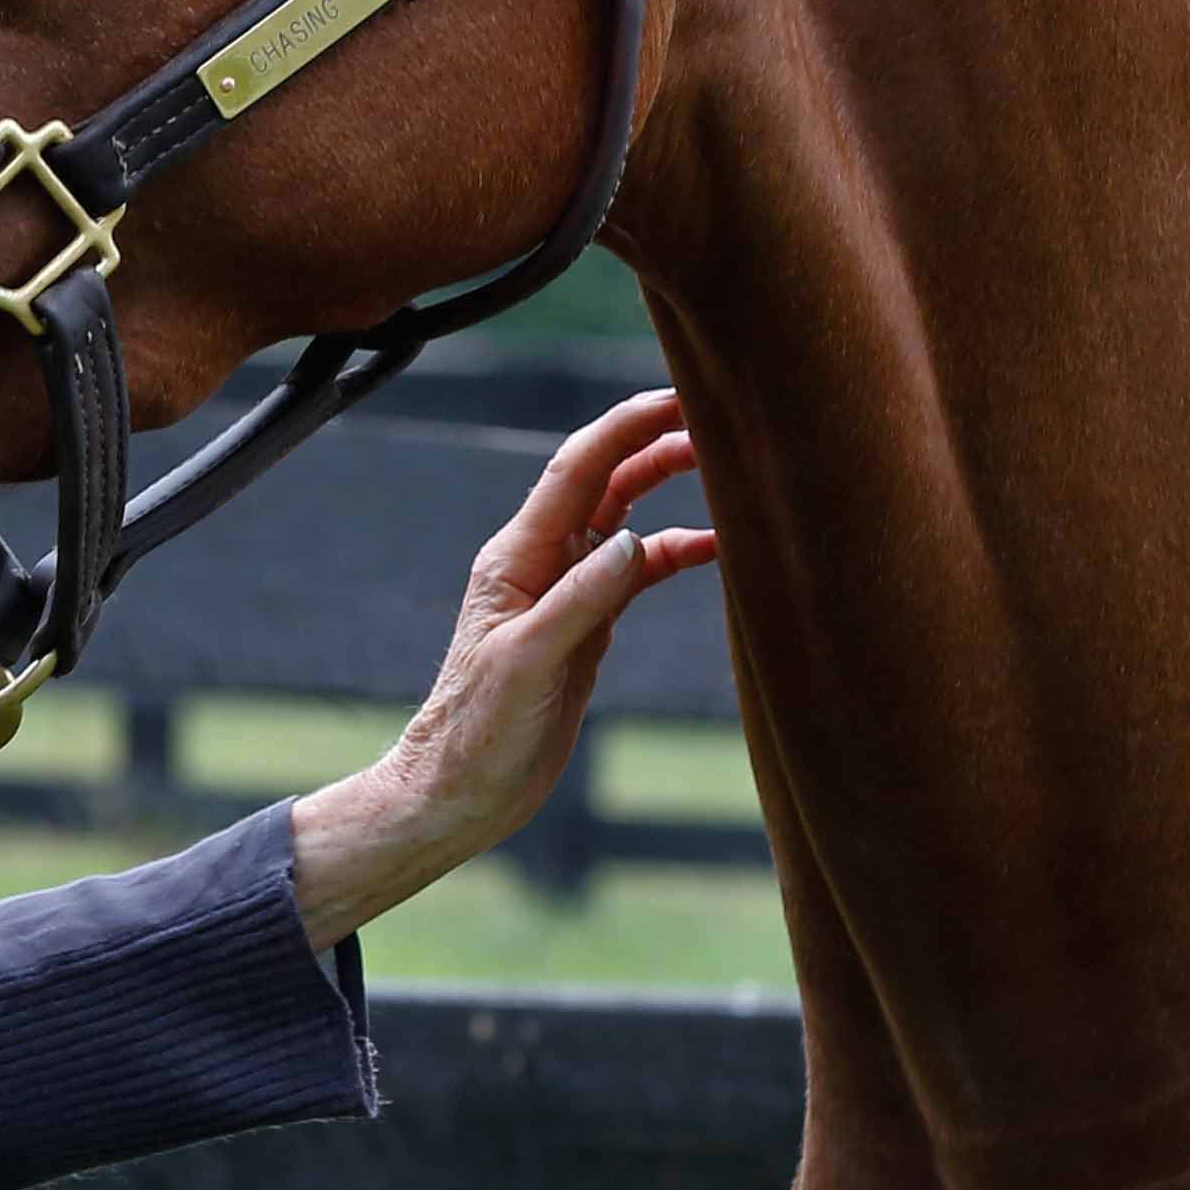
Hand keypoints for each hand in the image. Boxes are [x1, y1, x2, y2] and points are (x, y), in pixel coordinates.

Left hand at [284, 388, 713, 943]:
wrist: (464, 790)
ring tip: (726, 467)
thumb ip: (580, 600)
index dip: (625, 427)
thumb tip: (635, 540)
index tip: (675, 398)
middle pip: (604, 480)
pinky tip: (717, 547)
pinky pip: (636, 573)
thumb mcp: (527, 663)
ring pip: (624, 518)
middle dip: (654, 443)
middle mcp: (541, 561)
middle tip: (715, 418)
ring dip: (668, 489)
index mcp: (518, 556)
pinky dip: (675, 553)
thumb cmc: (479, 730)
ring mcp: (565, 591)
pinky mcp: (586, 625)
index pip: (577, 470)